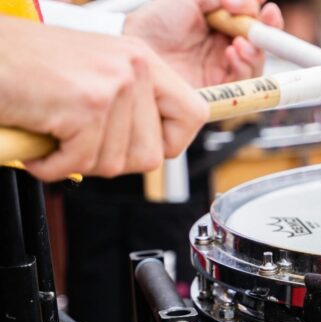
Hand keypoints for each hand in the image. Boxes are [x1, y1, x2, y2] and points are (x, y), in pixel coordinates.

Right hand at [0, 16, 208, 180]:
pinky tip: (38, 140)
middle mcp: (134, 68)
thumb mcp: (95, 74)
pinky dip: (51, 164)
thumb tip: (155, 146)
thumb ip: (131, 104)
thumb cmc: (26, 66)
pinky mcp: (86, 106)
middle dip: (111, 161)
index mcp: (143, 59)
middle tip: (78, 143)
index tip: (141, 146)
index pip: (194, 115)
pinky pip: (80, 163)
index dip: (171, 143)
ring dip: (76, 160)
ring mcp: (113, 86)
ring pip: (114, 163)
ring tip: (54, 134)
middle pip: (152, 155)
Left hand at [124, 0, 283, 87]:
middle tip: (267, 19)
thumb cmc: (151, 28)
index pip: (250, 17)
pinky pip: (245, 81)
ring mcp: (223, 67)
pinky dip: (245, 65)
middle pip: (260, 40)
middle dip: (268, 29)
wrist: (135, 57)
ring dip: (256, 49)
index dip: (261, 12)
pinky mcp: (221, 89)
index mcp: (217, 22)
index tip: (264, 6)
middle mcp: (223, 45)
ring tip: (241, 41)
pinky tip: (233, 53)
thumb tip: (241, 3)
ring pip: (257, 60)